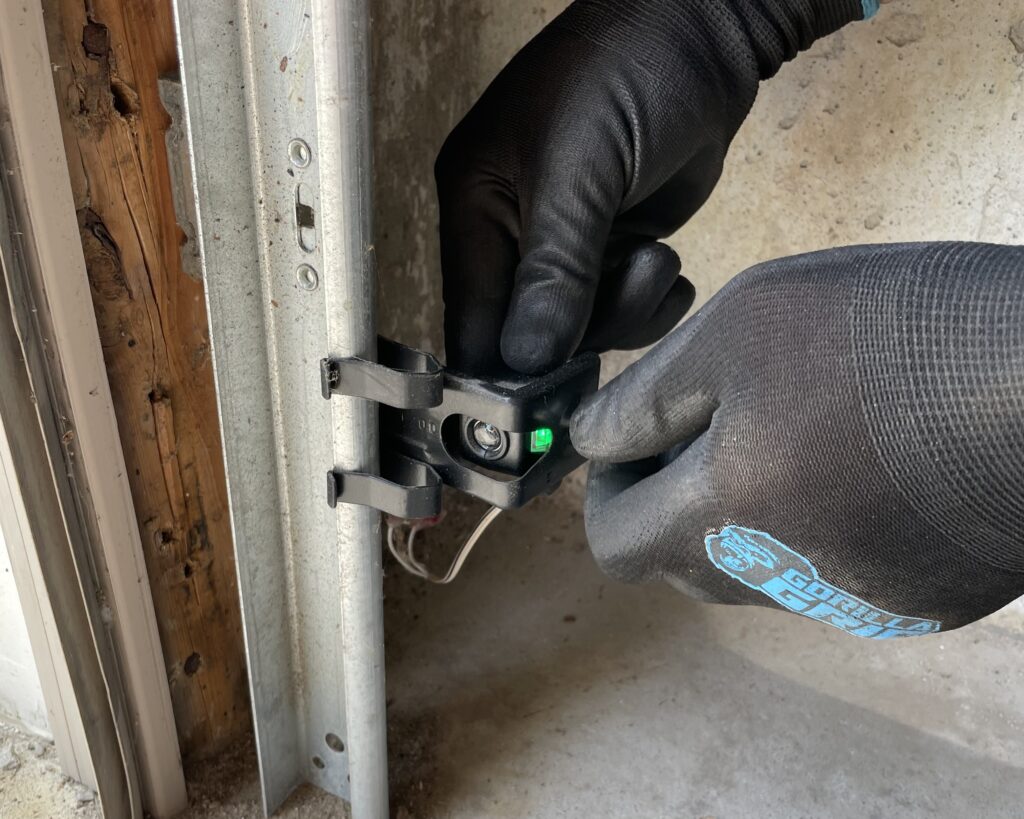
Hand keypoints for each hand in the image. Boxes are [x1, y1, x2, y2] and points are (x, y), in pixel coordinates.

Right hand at [436, 0, 864, 374]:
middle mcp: (511, 233)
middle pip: (529, 336)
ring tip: (654, 259)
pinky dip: (649, 303)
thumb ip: (555, 269)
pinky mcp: (610, 249)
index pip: (472, 318)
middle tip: (627, 288)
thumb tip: (528, 359)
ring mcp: (563, 245)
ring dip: (626, 312)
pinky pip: (620, 311)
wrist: (708, 38)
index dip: (505, 369)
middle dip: (583, 331)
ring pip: (581, 330)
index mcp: (476, 207)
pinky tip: (665, 264)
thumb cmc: (630, 75)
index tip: (544, 407)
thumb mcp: (582, 171)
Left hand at [571, 243, 1023, 637]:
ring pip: (752, 572)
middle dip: (669, 496)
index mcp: (727, 520)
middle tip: (707, 420)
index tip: (635, 436)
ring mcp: (858, 603)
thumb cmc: (896, 331)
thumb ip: (648, 397)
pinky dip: (813, 529)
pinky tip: (858, 463)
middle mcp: (785, 584)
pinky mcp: (919, 603)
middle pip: (679, 561)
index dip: (608, 487)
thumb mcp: (744, 328)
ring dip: (740, 513)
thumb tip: (590, 440)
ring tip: (791, 428)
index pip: (614, 543)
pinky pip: (827, 579)